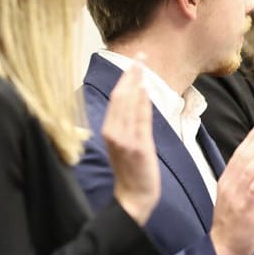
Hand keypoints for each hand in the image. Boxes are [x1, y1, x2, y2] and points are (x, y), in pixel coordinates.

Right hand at [103, 58, 159, 225]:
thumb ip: (128, 122)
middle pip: (120, 97)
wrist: (134, 197)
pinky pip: (140, 120)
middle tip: (140, 57)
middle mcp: (113, 132)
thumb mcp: (124, 143)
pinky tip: (145, 89)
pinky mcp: (138, 146)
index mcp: (108, 130)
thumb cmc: (131, 171)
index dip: (124, 79)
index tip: (133, 63)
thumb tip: (137, 98)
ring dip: (136, 84)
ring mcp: (124, 139)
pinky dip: (141, 103)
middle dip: (130, 76)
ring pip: (128, 105)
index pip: (115, 99)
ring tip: (143, 66)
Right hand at [210, 123, 253, 254]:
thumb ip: (242, 183)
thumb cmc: (231, 225)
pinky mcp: (244, 208)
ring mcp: (236, 196)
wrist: (223, 248)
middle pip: (244, 158)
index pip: (238, 156)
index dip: (250, 140)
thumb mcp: (233, 198)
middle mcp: (229, 185)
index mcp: (226, 182)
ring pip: (250, 169)